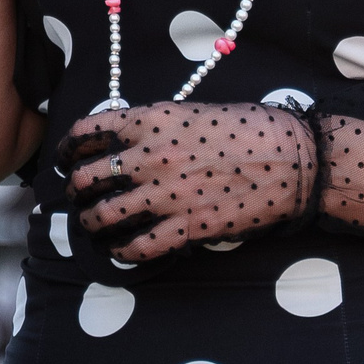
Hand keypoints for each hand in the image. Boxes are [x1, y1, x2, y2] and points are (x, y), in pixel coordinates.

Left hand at [58, 101, 363, 262]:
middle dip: (75, 190)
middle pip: (86, 178)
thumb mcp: (195, 110)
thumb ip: (156, 125)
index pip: (87, 132)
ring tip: (93, 226)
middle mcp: (150, 156)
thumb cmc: (252, 128)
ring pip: (101, 217)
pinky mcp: (186, 228)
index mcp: (152, 119)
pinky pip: (136, 248)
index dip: (69, 148)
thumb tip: (127, 140)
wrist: (295, 161)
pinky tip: (122, 250)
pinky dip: (121, 252)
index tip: (67, 159)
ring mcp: (166, 194)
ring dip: (90, 224)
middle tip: (79, 196)